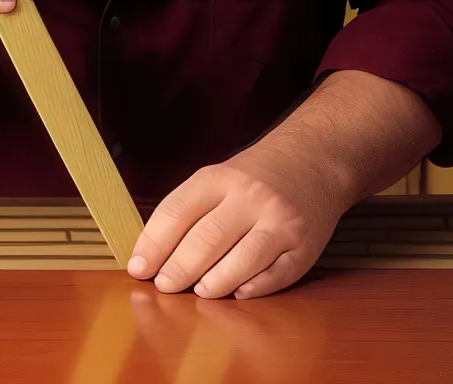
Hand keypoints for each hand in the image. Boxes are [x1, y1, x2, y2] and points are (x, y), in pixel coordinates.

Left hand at [126, 140, 346, 299]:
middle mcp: (251, 197)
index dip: (153, 243)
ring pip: (240, 261)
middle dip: (178, 269)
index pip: (178, 211)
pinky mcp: (304, 246)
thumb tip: (148, 254)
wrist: (313, 159)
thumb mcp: (218, 177)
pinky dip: (253, 288)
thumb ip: (187, 210)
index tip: (139, 267)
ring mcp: (280, 222)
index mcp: (222, 177)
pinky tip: (238, 293)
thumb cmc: (255, 176)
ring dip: (213, 283)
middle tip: (164, 286)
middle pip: (206, 240)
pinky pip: (275, 275)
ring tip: (198, 291)